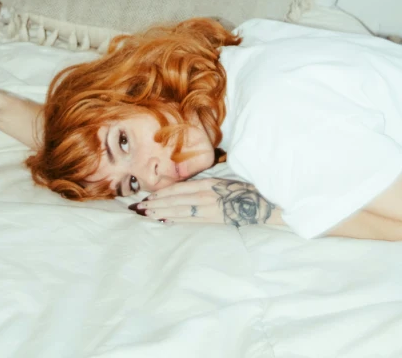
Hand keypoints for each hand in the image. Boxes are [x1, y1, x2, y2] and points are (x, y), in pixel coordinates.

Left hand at [129, 177, 283, 226]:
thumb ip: (204, 185)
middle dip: (155, 204)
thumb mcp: (223, 181)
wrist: (264, 202)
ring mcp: (210, 208)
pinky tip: (164, 220)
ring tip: (145, 214)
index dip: (161, 193)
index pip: (178, 188)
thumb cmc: (242, 188)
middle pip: (175, 199)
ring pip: (180, 210)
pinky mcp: (215, 219)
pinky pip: (192, 219)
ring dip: (161, 212)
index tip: (146, 196)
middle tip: (138, 208)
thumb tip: (185, 188)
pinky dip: (176, 219)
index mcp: (208, 183)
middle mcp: (206, 194)